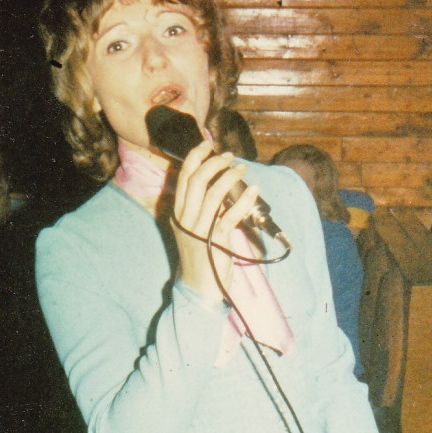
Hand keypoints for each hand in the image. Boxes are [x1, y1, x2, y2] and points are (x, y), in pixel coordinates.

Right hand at [172, 140, 259, 302]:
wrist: (199, 287)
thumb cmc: (201, 256)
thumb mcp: (194, 228)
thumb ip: (202, 207)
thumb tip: (219, 183)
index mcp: (178, 213)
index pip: (183, 177)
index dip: (196, 157)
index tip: (208, 145)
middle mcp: (185, 219)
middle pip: (197, 180)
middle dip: (214, 163)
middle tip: (230, 157)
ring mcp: (199, 230)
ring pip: (213, 193)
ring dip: (230, 177)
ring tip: (242, 170)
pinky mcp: (216, 241)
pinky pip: (230, 215)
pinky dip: (243, 200)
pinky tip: (253, 191)